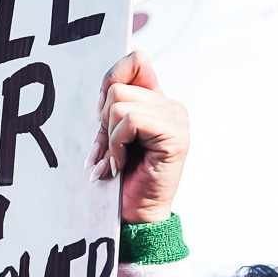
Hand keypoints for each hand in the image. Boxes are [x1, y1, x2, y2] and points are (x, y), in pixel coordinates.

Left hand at [88, 51, 189, 222]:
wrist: (135, 215)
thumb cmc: (122, 178)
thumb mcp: (111, 136)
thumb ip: (112, 109)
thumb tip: (105, 87)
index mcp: (156, 101)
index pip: (135, 60)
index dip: (110, 80)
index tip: (101, 115)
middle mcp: (170, 106)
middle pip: (118, 86)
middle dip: (102, 122)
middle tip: (106, 150)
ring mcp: (176, 119)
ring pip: (120, 104)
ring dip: (109, 137)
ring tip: (114, 160)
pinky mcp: (174, 135)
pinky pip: (130, 121)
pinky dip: (117, 144)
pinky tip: (122, 163)